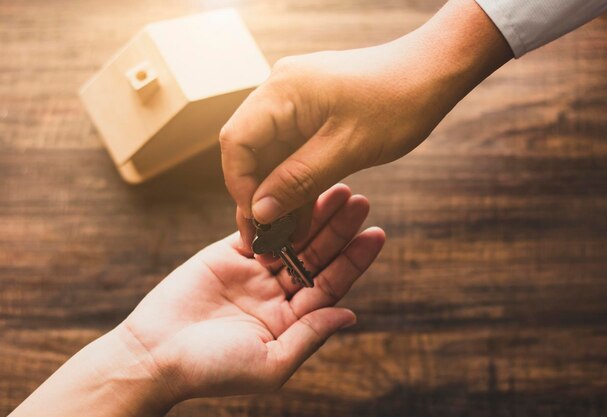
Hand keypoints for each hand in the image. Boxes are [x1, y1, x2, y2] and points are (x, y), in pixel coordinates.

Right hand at [10, 185, 383, 416]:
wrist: (153, 354)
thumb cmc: (211, 369)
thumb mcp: (270, 364)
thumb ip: (310, 336)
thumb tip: (350, 313)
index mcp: (292, 319)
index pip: (331, 284)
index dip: (354, 259)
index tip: (376, 233)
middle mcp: (277, 293)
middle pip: (316, 255)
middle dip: (339, 229)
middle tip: (360, 200)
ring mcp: (254, 272)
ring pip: (291, 237)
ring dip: (313, 214)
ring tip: (337, 188)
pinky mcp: (228, 254)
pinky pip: (257, 230)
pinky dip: (276, 212)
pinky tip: (295, 192)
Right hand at [220, 0, 510, 243]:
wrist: (433, 72)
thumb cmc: (398, 103)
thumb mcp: (347, 150)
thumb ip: (298, 181)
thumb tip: (259, 211)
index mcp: (283, 91)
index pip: (237, 143)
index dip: (241, 187)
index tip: (258, 222)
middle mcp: (280, 90)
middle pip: (249, 148)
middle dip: (257, 193)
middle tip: (269, 235)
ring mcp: (295, 97)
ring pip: (270, 152)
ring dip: (278, 189)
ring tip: (288, 231)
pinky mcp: (311, 108)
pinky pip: (291, 147)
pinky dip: (295, 177)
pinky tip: (303, 208)